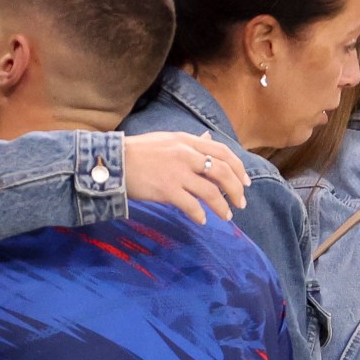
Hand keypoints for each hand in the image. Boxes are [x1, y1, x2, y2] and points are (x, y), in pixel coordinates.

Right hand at [124, 131, 249, 224]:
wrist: (114, 162)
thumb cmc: (138, 151)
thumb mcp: (167, 139)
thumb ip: (190, 142)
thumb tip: (209, 139)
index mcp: (187, 141)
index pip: (223, 151)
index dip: (239, 168)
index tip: (245, 182)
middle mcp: (186, 155)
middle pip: (223, 172)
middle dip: (236, 190)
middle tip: (241, 203)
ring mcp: (177, 173)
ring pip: (211, 191)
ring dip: (222, 207)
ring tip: (226, 216)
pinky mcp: (167, 189)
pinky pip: (191, 205)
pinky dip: (200, 215)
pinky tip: (202, 220)